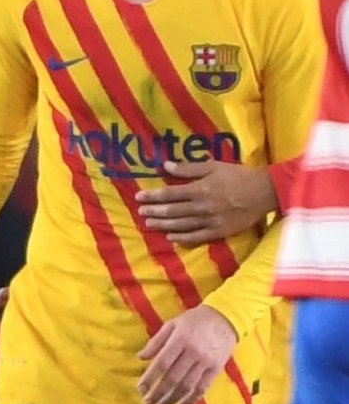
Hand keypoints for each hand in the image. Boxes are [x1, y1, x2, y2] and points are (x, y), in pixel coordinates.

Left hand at [136, 160, 275, 245]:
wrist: (264, 192)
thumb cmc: (237, 176)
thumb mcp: (213, 166)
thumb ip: (188, 168)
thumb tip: (166, 166)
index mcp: (199, 189)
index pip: (169, 194)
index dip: (152, 196)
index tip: (138, 197)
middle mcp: (202, 207)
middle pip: (172, 211)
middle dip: (154, 211)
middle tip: (140, 212)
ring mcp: (211, 221)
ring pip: (182, 225)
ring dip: (164, 225)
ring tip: (149, 224)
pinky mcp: (220, 231)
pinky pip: (198, 236)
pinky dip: (183, 238)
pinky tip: (171, 237)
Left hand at [138, 304, 236, 403]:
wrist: (224, 318)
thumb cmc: (193, 320)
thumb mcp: (172, 324)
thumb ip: (156, 342)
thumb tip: (140, 357)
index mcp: (180, 339)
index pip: (161, 363)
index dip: (150, 378)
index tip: (140, 389)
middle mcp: (193, 352)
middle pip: (173, 378)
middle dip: (159, 393)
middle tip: (147, 403)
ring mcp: (206, 362)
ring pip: (187, 386)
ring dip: (172, 399)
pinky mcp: (216, 369)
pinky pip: (203, 388)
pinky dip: (192, 399)